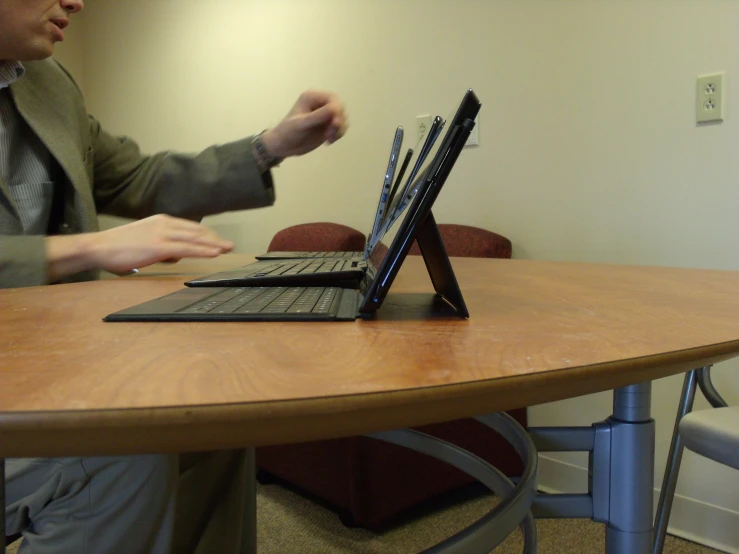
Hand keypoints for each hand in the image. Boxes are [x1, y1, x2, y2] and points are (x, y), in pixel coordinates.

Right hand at [45, 215, 233, 281]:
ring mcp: (163, 234)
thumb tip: (173, 254)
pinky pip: (188, 248)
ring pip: (196, 239)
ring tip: (227, 248)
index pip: (190, 227)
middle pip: (197, 231)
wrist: (99, 247)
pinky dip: (204, 250)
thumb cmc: (118, 247)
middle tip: (229, 245)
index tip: (217, 240)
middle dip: (215, 238)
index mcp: (161, 221)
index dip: (206, 235)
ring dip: (214, 244)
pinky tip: (214, 253)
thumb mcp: (144, 240)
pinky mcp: (160, 246)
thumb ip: (161, 245)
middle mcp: (164, 224)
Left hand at [260, 90, 347, 159]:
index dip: (337, 111)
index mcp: (312, 97)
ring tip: (329, 138)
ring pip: (343, 117)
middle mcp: (320, 103)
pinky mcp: (328, 125)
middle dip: (339, 120)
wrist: (284, 146)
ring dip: (340, 129)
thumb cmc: (288, 132)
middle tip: (330, 133)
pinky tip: (329, 141)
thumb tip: (335, 109)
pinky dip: (339, 133)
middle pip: (340, 107)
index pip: (333, 99)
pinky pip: (341, 126)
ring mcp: (325, 114)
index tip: (334, 124)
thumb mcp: (302, 124)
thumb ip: (318, 116)